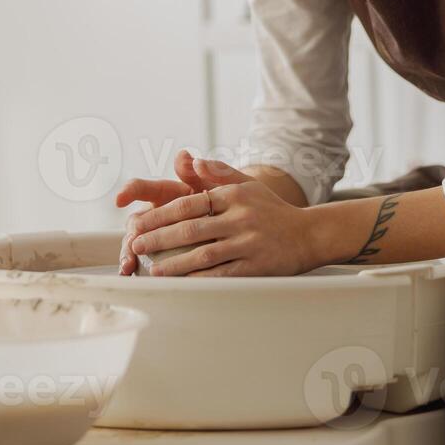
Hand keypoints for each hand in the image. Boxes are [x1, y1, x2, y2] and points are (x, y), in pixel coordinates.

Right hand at [113, 149, 222, 274]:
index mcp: (168, 193)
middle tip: (132, 246)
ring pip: (136, 242)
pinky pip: (148, 261)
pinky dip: (139, 269)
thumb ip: (204, 170)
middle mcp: (159, 213)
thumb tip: (185, 156)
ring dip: (129, 254)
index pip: (142, 188)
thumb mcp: (222, 184)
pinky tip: (135, 277)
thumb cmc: (231, 201)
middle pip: (136, 221)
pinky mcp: (164, 253)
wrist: (245, 222)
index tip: (120, 199)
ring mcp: (160, 234)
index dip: (129, 191)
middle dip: (131, 234)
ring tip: (128, 267)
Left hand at [117, 151, 317, 276]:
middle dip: (158, 239)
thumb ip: (218, 173)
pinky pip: (222, 275)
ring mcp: (248, 243)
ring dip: (174, 263)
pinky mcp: (257, 266)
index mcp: (234, 196)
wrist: (309, 234)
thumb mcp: (248, 184)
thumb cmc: (272, 210)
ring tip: (153, 269)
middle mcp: (240, 218)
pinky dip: (200, 280)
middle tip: (135, 246)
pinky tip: (183, 284)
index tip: (138, 223)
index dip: (160, 215)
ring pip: (203, 255)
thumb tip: (191, 161)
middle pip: (191, 229)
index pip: (188, 204)